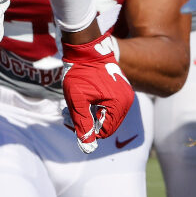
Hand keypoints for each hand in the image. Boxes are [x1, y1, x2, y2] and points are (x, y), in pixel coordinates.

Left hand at [61, 31, 133, 152]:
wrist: (85, 49)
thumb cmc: (80, 73)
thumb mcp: (77, 100)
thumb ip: (82, 124)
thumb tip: (87, 147)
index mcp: (119, 104)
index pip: (104, 131)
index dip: (86, 131)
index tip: (70, 121)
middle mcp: (127, 101)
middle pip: (107, 125)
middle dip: (88, 123)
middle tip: (68, 114)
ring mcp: (126, 95)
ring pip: (108, 117)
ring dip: (90, 115)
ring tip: (73, 106)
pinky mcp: (121, 90)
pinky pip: (110, 107)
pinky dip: (96, 108)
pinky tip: (83, 100)